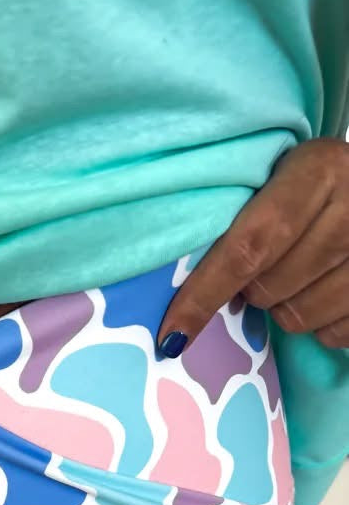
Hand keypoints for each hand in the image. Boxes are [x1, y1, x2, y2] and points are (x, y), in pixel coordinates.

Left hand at [156, 139, 348, 355]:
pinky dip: (320, 325)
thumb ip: (244, 213)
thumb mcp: (285, 173)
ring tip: (296, 276)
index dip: (205, 294)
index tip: (172, 334)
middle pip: (269, 287)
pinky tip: (323, 291)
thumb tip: (185, 287)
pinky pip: (335, 334)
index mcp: (318, 170)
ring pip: (299, 317)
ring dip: (284, 308)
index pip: (248, 245)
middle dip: (249, 292)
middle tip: (259, 270)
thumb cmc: (317, 180)